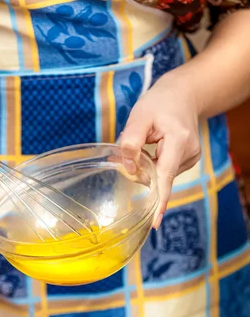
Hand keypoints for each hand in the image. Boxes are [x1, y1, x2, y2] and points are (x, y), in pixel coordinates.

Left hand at [119, 70, 200, 228]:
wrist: (184, 94)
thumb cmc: (160, 102)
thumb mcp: (139, 116)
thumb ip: (130, 143)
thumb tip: (128, 169)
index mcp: (178, 142)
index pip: (166, 177)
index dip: (159, 201)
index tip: (154, 222)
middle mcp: (188, 153)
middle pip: (158, 176)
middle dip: (139, 169)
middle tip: (126, 150)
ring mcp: (190, 158)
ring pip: (160, 174)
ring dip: (146, 164)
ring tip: (146, 140)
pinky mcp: (187, 160)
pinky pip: (164, 169)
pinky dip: (153, 163)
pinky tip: (153, 146)